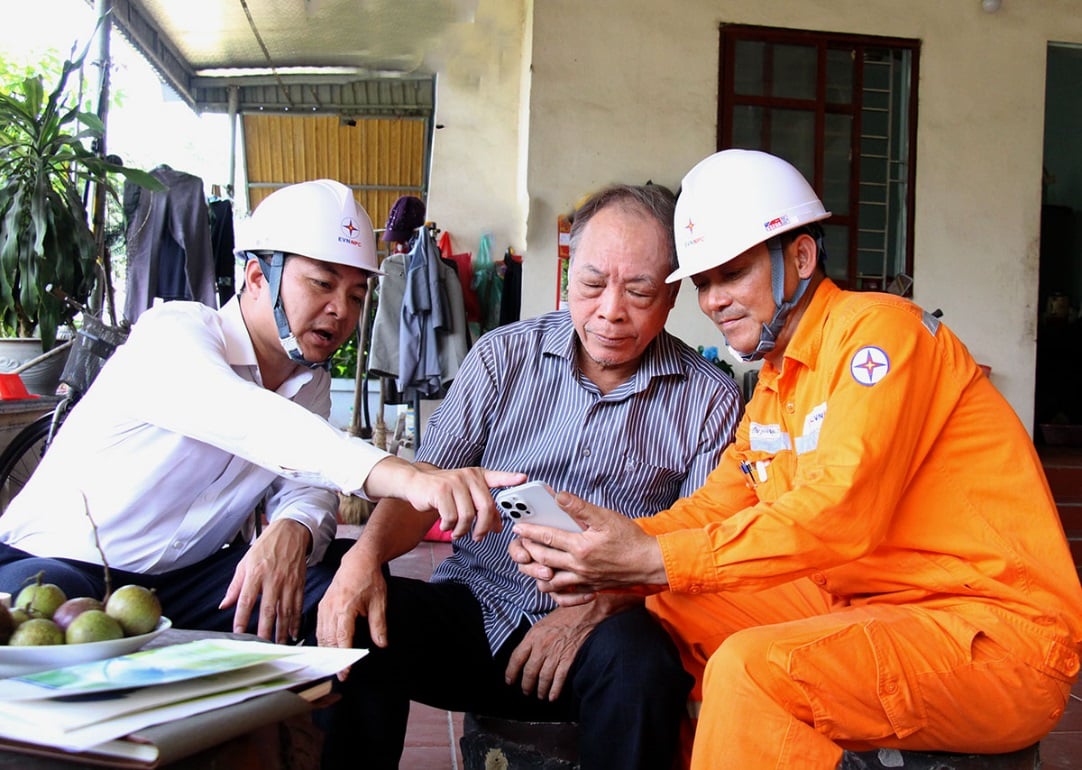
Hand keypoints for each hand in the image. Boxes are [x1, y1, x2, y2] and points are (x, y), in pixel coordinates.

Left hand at [219, 518, 310, 641]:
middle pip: (268, 610)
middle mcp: (272, 579)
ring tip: (278, 645)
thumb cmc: (265, 546)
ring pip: (285, 611)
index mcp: (255, 573)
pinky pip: (298, 605)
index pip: (246, 601)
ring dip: (282, 630)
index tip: (239, 634)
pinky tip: (293, 632)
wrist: (291, 532)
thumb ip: (235, 586)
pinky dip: (296, 621)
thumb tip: (224, 605)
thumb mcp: (245, 562)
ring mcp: (288, 582)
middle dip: (265, 630)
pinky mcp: (299, 583)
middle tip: (261, 646)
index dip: (242, 619)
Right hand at [316, 546, 386, 679]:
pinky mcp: (322, 605)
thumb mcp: (379, 601)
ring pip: (321, 635)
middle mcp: (331, 608)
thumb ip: (379, 624)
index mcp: (345, 607)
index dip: (343, 657)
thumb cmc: (370, 579)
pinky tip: (327, 649)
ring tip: (333, 666)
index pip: (342, 638)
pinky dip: (322, 640)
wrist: (358, 561)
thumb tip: (382, 644)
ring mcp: (324, 606)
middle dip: (333, 658)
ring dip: (326, 651)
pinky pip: (319, 627)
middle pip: (328, 640)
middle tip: (340, 674)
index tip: (345, 672)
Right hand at [365, 458, 524, 539]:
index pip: (497, 477)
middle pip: (485, 507)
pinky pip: (451, 517)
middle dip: (483, 527)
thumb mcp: (465, 496)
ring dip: (462, 530)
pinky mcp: (440, 491)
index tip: (523, 478)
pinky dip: (448, 526)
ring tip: (456, 531)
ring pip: (467, 516)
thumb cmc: (444, 492)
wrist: (416, 484)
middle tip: (478, 537)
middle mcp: (468, 476)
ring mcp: (454, 482)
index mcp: (477, 476)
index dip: (510, 478)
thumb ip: (482, 508)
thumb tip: (498, 527)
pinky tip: (444, 525)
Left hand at [505, 597, 636, 700]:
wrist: (586, 611)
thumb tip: (525, 654)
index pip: (516, 658)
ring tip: (540, 695)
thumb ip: (533, 639)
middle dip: (526, 685)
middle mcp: (542, 646)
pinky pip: (559, 679)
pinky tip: (552, 696)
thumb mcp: (543, 623)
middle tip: (526, 691)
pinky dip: (555, 690)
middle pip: (529, 671)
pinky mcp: (569, 658)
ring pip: (543, 678)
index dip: (511, 672)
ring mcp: (555, 653)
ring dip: (540, 690)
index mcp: (533, 636)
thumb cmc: (565, 615)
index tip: (509, 680)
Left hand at [511, 491, 667, 604]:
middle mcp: (578, 566)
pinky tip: (551, 580)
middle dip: (527, 549)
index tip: (518, 526)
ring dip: (536, 571)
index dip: (529, 531)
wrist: (649, 563)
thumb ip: (580, 508)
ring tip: (532, 560)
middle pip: (542, 559)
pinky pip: (564, 594)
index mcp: (580, 547)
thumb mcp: (605, 517)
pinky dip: (554, 589)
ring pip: (549, 580)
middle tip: (520, 541)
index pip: (547, 537)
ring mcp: (583, 579)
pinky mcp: (589, 587)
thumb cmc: (630, 539)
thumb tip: (559, 497)